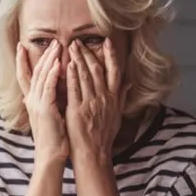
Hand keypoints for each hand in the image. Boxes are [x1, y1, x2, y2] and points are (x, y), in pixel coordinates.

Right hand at [16, 40, 68, 163]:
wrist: (50, 156)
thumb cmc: (53, 139)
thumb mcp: (49, 116)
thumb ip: (49, 102)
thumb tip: (53, 91)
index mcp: (32, 102)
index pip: (25, 77)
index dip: (22, 61)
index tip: (22, 47)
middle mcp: (31, 101)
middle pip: (33, 72)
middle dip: (42, 55)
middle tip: (50, 41)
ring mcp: (37, 104)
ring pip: (41, 76)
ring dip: (49, 60)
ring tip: (57, 46)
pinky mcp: (45, 109)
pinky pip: (48, 87)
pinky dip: (52, 74)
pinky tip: (59, 63)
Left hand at [65, 38, 130, 161]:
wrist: (94, 154)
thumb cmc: (103, 137)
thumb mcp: (117, 116)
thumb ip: (121, 98)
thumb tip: (128, 84)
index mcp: (113, 98)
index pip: (114, 71)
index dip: (110, 56)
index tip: (106, 42)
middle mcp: (104, 98)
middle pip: (96, 70)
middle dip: (87, 53)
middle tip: (78, 41)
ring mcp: (91, 103)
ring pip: (84, 76)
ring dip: (78, 59)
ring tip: (71, 47)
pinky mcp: (77, 110)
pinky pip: (74, 90)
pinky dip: (71, 76)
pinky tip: (67, 65)